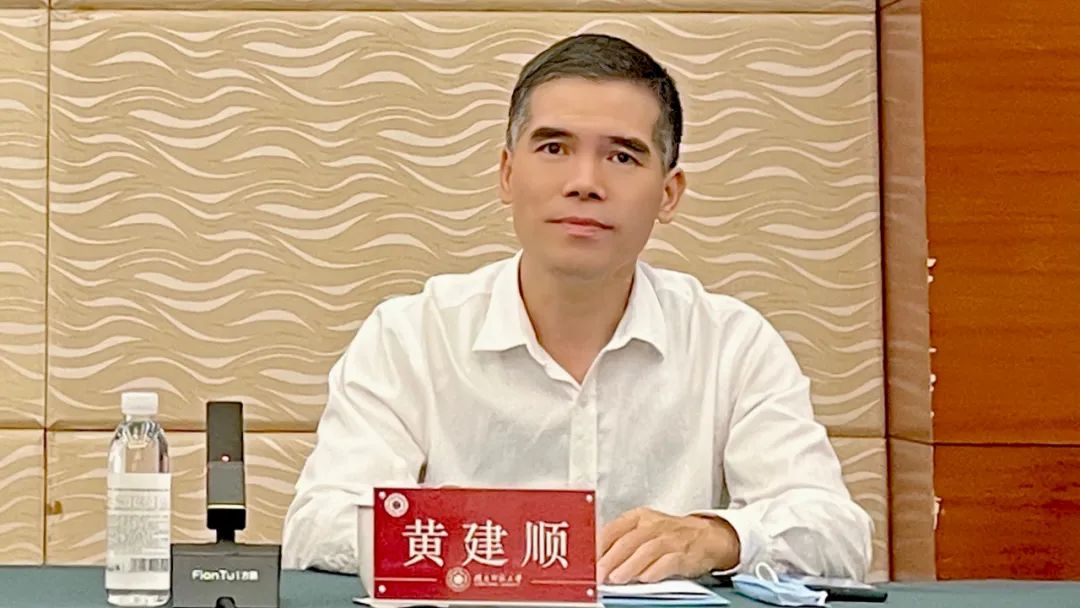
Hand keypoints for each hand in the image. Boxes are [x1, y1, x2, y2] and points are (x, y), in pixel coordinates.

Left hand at [597, 507, 739, 583]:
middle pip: (628, 541)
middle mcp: (654, 525)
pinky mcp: (684, 553)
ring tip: (617, 579)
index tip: (587, 560)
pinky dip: (656, 570)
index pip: (614, 529)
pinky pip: (668, 561)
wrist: (707, 536)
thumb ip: (622, 541)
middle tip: (599, 574)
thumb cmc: (669, 535)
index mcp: (639, 517)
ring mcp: (670, 539)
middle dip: (611, 559)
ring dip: (630, 566)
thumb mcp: (644, 529)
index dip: (599, 546)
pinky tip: (645, 578)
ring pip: (647, 551)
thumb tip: (597, 559)